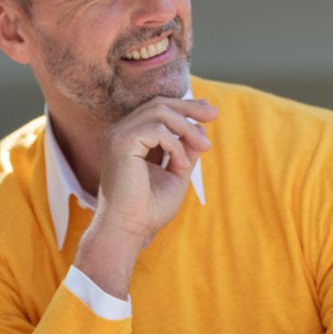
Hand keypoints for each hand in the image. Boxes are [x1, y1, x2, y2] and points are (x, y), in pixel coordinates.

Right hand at [93, 95, 217, 247]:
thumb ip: (186, 152)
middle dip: (189, 107)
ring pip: (160, 112)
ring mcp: (117, 135)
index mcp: (129, 138)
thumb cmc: (149, 210)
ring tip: (204, 147)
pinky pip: (158, 130)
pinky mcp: (120, 142)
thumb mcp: (176, 175)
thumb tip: (200, 128)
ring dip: (187, 128)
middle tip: (214, 114)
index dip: (183, 107)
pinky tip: (180, 164)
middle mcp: (119, 132)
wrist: (130, 229)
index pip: (157, 110)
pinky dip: (176, 145)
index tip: (208, 113)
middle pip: (158, 104)